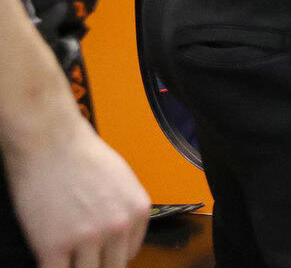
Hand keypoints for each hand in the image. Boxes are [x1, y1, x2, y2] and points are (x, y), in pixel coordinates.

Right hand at [4, 110, 149, 267]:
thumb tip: (119, 233)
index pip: (128, 254)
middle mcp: (117, 227)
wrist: (49, 141)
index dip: (109, 256)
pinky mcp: (53, 245)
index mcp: (137, 211)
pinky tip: (48, 260)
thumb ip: (123, 209)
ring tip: (66, 257)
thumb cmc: (80, 153)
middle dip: (95, 264)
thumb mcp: (122, 181)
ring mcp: (86, 238)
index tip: (99, 256)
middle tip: (82, 258)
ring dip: (74, 267)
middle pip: (111, 267)